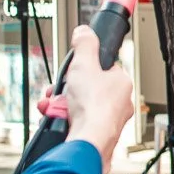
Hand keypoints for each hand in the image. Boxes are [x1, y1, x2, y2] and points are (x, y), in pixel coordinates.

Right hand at [57, 25, 134, 164]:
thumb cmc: (93, 106)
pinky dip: (62, 120)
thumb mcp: (84, 64)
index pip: (102, 69)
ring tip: (52, 106)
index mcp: (121, 84)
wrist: (88, 141)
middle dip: (66, 90)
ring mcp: (109, 122)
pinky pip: (76, 123)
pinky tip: (56, 119)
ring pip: (79, 107)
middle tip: (57, 91)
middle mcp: (119, 104)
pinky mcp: (97, 136)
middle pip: (86, 89)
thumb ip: (84, 44)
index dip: (82, 69)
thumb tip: (84, 32)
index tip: (71, 72)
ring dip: (60, 104)